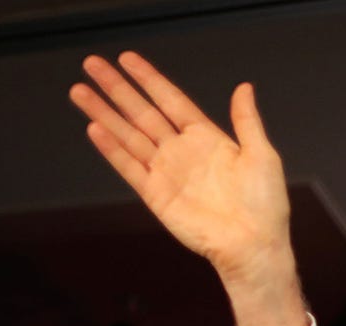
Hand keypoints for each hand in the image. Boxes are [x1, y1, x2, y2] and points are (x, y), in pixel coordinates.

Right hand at [69, 53, 306, 325]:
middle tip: (91, 64)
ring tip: (80, 92)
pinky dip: (112, 150)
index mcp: (208, 139)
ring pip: (129, 136)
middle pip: (142, 113)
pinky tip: (95, 129)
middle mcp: (183, 152)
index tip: (127, 59)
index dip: (149, 79)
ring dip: (104, 114)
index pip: (171, 100)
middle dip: (116, 89)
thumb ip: (247, 120)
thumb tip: (244, 88)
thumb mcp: (262, 155)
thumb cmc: (265, 206)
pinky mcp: (157, 196)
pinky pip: (130, 168)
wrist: (254, 245)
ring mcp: (167, 173)